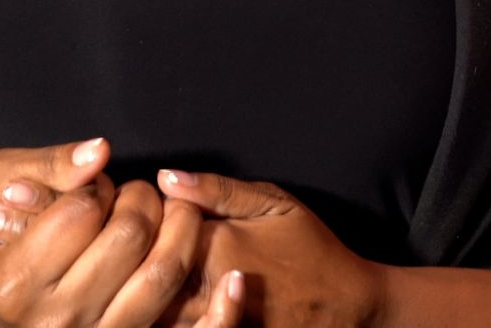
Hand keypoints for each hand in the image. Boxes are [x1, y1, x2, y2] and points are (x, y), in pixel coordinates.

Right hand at [0, 137, 245, 325]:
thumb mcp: (3, 183)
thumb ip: (52, 166)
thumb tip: (101, 153)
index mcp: (15, 280)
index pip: (83, 210)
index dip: (99, 186)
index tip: (97, 187)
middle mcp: (55, 320)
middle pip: (127, 238)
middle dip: (142, 199)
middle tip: (139, 193)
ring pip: (160, 278)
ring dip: (183, 232)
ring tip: (180, 212)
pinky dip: (221, 313)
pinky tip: (237, 282)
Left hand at [155, 169, 385, 326]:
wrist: (348, 309)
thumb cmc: (311, 248)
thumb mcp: (273, 203)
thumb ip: (217, 189)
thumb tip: (165, 176)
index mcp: (220, 246)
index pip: (157, 230)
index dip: (150, 220)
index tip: (153, 210)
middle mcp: (211, 289)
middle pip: (149, 275)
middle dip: (142, 259)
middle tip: (149, 244)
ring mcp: (220, 322)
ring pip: (159, 311)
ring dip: (153, 291)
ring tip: (160, 272)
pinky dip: (173, 317)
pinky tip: (181, 300)